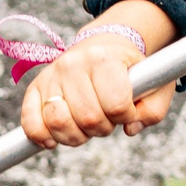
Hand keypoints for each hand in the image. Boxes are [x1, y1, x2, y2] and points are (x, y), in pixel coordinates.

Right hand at [18, 23, 173, 147]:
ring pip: (59, 123)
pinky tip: (54, 139)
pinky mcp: (35, 89)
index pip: (117, 105)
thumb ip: (153, 110)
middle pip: (88, 118)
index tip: (127, 111)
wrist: (102, 46)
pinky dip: (42, 136)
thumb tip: (130, 129)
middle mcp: (73, 64)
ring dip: (76, 136)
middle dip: (102, 128)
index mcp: (104, 58)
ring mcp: (51, 76)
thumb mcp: (154, 84)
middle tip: (107, 118)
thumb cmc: (130, 70)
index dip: (126, 117)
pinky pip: (31, 123)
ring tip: (85, 126)